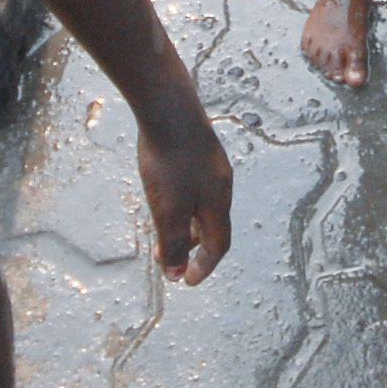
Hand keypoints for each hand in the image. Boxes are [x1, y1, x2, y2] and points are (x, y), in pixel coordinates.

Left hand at [136, 112, 233, 284]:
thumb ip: (174, 243)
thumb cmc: (169, 160)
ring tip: (165, 228)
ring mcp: (212, 164)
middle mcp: (221, 185)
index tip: (186, 280)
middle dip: (193, 246)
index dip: (204, 267)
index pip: (218, 245)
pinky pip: (197, 185)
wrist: (168, 107)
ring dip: (188, 223)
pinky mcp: (199, 148)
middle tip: (170, 257)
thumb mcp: (167, 210)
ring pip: (204, 204)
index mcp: (218, 203)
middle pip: (213, 226)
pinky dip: (185, 201)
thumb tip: (177, 275)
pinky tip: (166, 191)